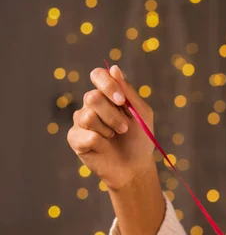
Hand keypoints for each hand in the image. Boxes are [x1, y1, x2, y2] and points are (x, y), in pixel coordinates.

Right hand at [67, 65, 155, 190]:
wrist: (135, 166)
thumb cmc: (140, 138)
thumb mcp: (140, 113)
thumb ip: (128, 92)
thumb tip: (113, 68)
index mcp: (108, 95)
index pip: (98, 75)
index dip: (107, 85)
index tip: (121, 101)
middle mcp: (91, 104)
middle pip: (92, 97)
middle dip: (113, 115)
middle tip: (124, 128)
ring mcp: (81, 120)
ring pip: (87, 116)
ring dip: (108, 129)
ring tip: (114, 137)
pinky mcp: (75, 138)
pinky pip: (85, 135)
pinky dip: (100, 142)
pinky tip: (104, 146)